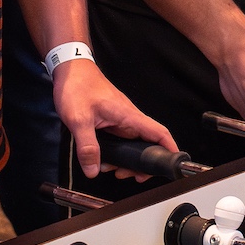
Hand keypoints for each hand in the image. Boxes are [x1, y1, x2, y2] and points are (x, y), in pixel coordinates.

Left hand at [53, 57, 175, 179]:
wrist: (71, 68)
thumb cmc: (77, 86)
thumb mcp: (79, 119)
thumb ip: (87, 146)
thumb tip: (93, 170)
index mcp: (128, 115)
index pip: (158, 132)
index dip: (170, 148)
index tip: (173, 163)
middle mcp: (128, 117)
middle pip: (147, 143)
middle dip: (142, 164)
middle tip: (129, 175)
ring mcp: (120, 119)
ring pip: (133, 143)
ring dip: (127, 159)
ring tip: (113, 170)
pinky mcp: (112, 120)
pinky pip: (121, 139)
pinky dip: (118, 152)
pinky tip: (105, 159)